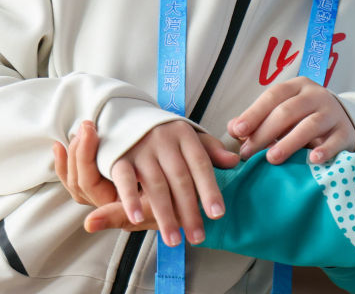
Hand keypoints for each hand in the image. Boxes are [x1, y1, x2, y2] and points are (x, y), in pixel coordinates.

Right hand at [54, 119, 237, 245]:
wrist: (127, 115)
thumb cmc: (165, 133)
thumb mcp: (189, 137)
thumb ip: (211, 150)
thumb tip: (234, 161)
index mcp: (185, 134)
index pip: (201, 164)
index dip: (210, 189)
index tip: (218, 214)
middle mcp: (164, 140)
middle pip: (180, 178)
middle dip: (190, 210)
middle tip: (198, 236)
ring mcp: (142, 149)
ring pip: (156, 184)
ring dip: (165, 214)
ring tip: (174, 239)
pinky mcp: (120, 158)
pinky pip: (125, 179)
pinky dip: (130, 199)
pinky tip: (136, 218)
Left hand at [227, 76, 354, 164]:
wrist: (343, 122)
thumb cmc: (303, 118)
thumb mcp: (282, 113)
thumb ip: (257, 120)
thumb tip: (233, 128)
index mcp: (297, 86)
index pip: (273, 95)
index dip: (254, 113)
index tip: (237, 132)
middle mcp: (316, 96)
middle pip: (288, 111)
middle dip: (265, 132)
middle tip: (248, 153)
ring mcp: (332, 113)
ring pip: (310, 125)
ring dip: (289, 142)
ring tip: (272, 158)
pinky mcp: (345, 132)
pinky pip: (335, 141)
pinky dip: (324, 150)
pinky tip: (312, 160)